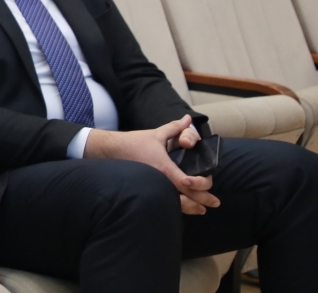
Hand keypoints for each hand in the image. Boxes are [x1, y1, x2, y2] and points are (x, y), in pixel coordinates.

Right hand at [84, 115, 217, 215]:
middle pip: (185, 196)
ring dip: (191, 208)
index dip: (199, 185)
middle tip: (215, 202)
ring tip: (202, 210)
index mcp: (163, 166)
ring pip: (176, 204)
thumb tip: (188, 119)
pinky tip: (185, 208)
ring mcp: (154, 187)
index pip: (186, 182)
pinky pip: (166, 203)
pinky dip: (178, 207)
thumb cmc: (134, 143)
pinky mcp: (148, 191)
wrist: (112, 151)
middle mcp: (160, 180)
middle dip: (202, 200)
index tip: (207, 183)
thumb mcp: (156, 134)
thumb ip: (174, 128)